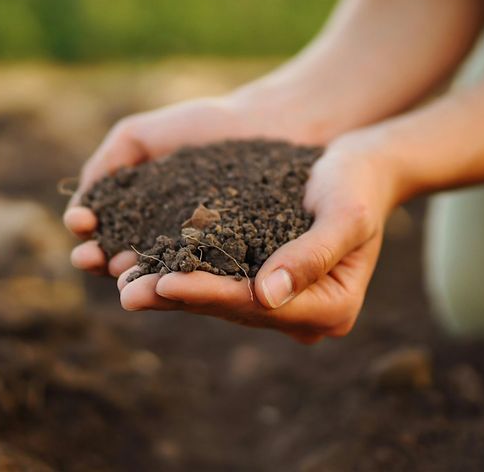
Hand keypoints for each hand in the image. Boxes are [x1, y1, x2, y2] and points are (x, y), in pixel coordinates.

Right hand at [64, 95, 310, 275]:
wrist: (268, 123)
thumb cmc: (205, 126)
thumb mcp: (140, 136)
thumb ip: (107, 163)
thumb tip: (79, 208)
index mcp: (140, 215)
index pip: (104, 232)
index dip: (88, 233)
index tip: (80, 224)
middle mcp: (165, 241)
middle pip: (124, 259)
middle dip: (101, 260)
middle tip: (90, 257)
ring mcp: (199, 255)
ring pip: (159, 273)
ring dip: (134, 277)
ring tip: (120, 272)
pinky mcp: (234, 264)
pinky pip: (205, 274)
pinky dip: (182, 278)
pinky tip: (165, 274)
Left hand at [115, 132, 397, 343]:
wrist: (362, 168)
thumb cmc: (358, 184)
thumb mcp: (345, 213)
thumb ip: (312, 254)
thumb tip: (267, 295)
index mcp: (332, 309)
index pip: (257, 306)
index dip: (208, 294)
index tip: (164, 282)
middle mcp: (304, 316)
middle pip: (231, 309)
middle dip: (176, 298)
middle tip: (125, 291)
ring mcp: (282, 303)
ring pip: (217, 300)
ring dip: (168, 291)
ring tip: (121, 282)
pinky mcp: (262, 282)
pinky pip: (216, 281)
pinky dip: (180, 272)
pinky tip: (140, 264)